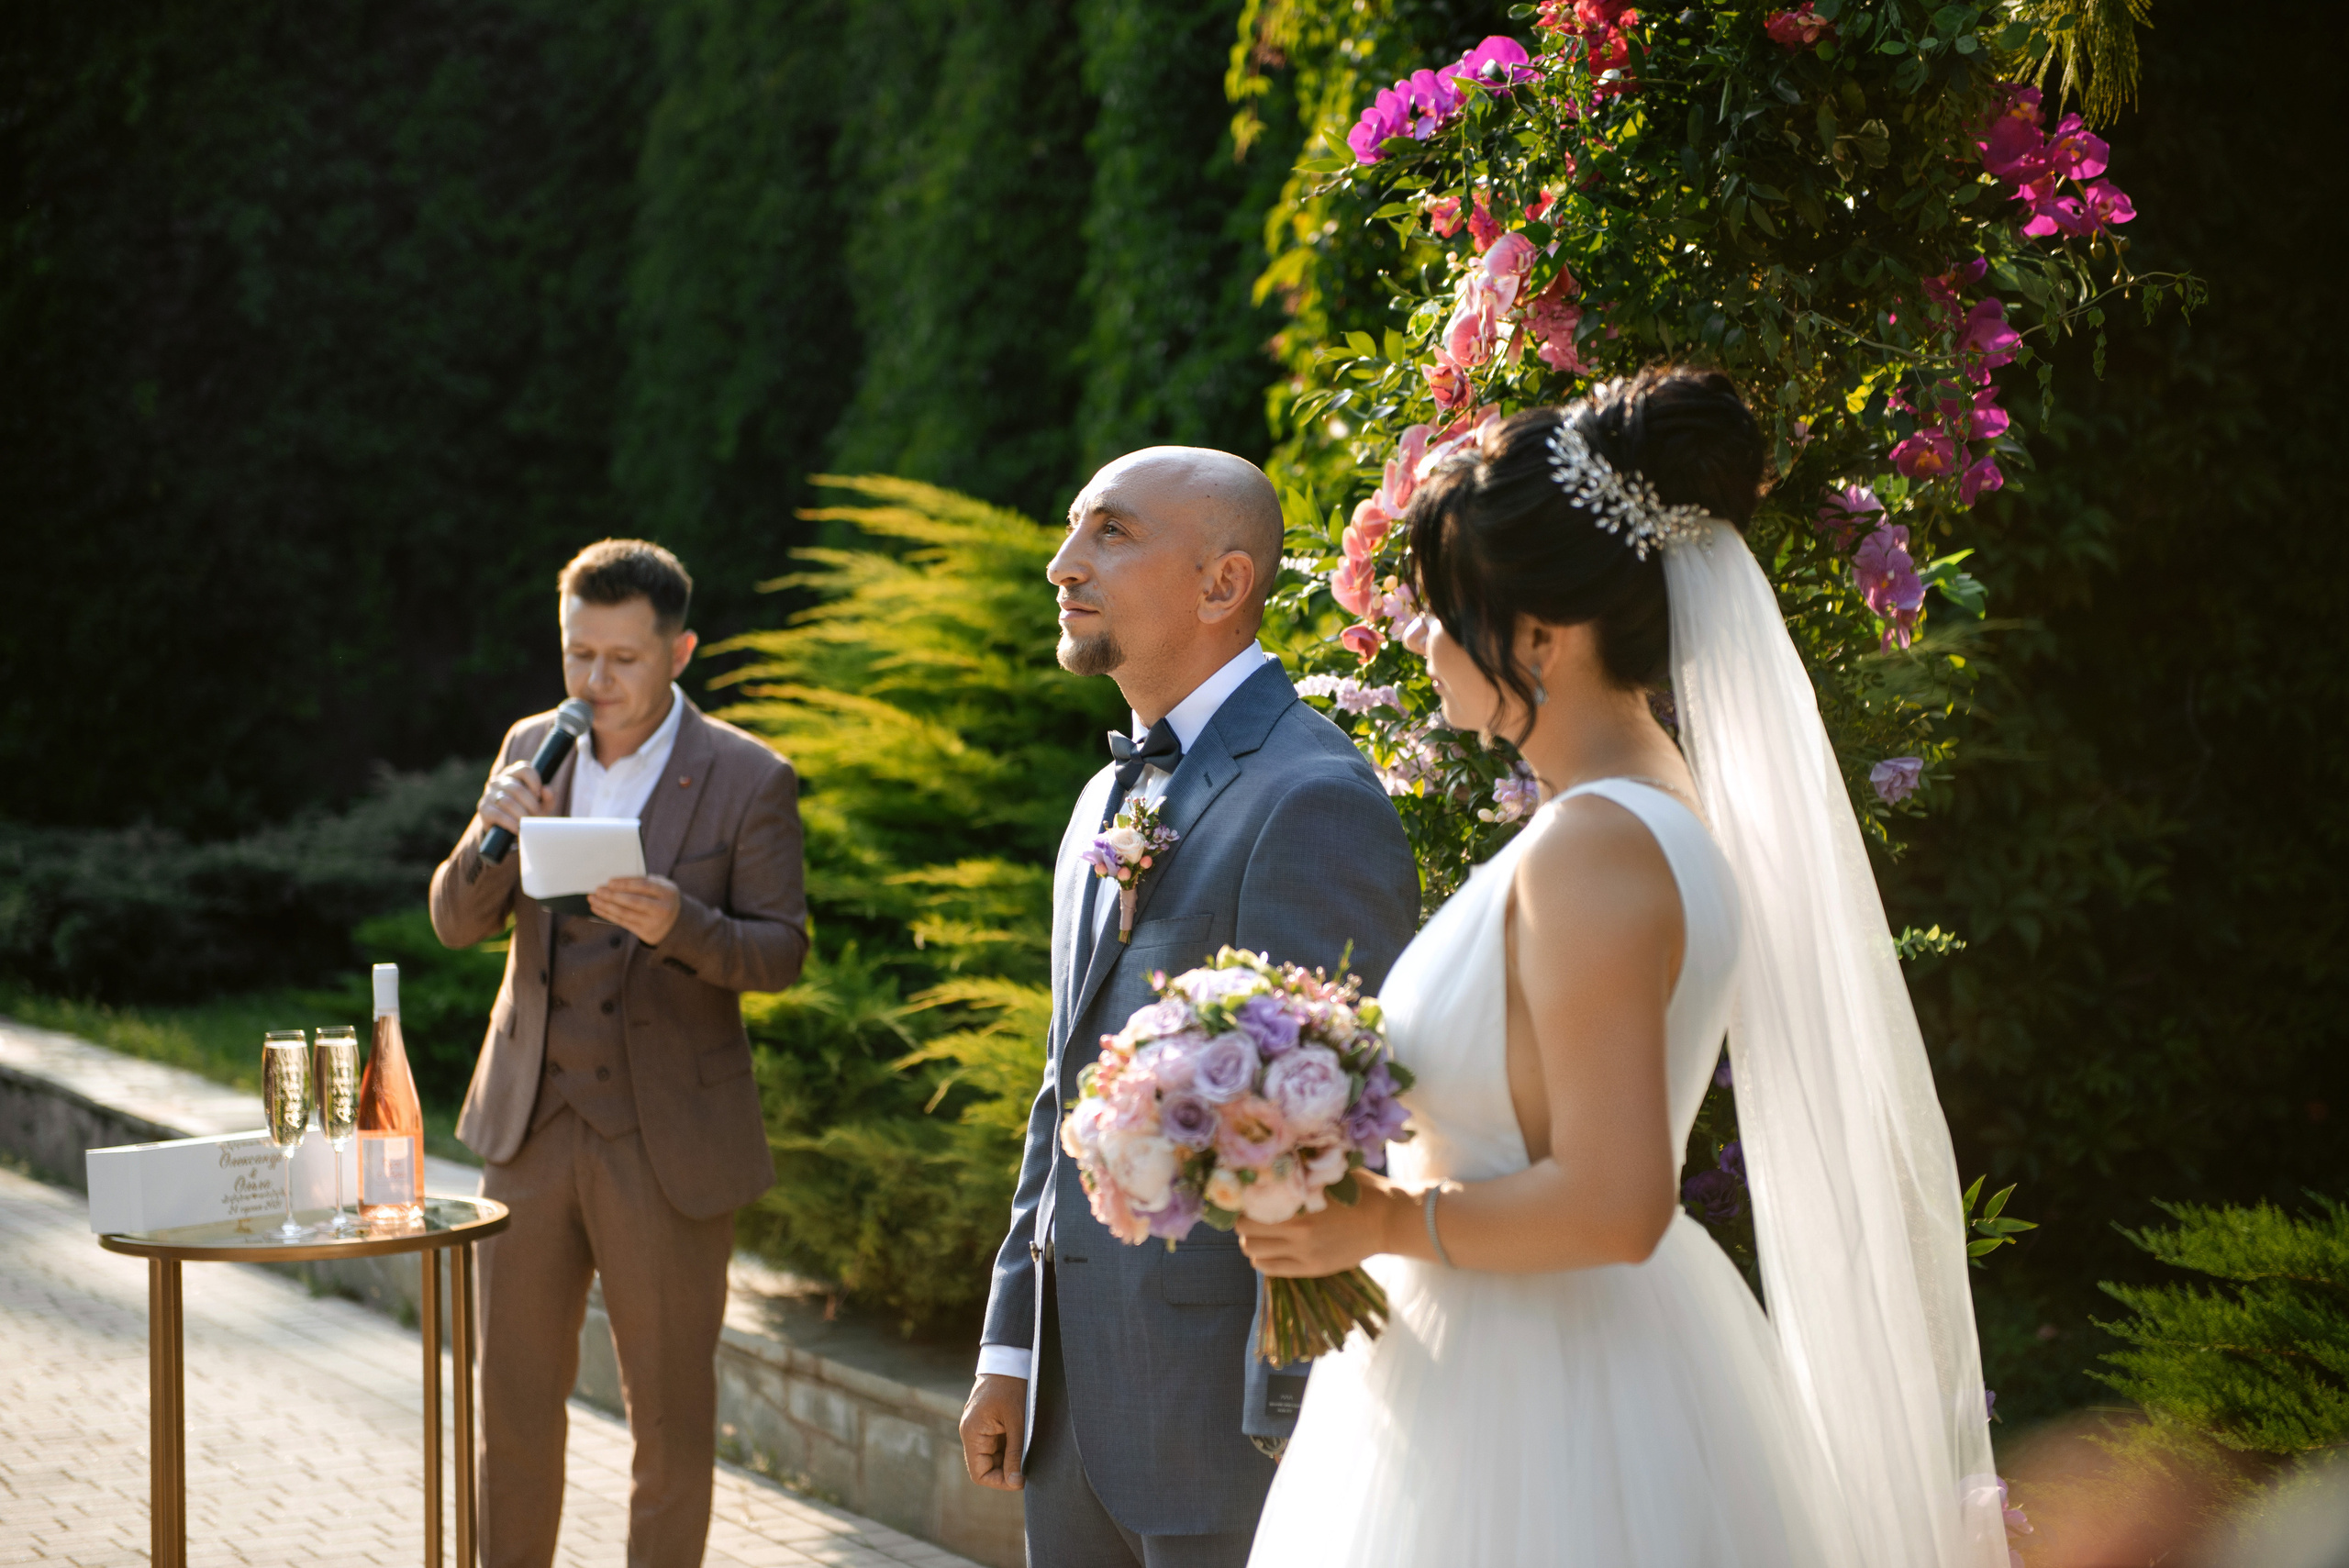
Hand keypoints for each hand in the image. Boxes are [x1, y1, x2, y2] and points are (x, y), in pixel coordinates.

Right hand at [478, 761, 553, 837]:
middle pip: (518, 789)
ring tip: (528, 823)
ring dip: (521, 815)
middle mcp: (498, 780)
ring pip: (508, 802)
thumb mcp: (541, 804)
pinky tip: (518, 829)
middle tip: (537, 816)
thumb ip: (548, 797)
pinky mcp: (483, 808)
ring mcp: (489, 793)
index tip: (539, 795)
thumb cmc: (527, 811)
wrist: (508, 829)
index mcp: (513, 773)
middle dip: (531, 805)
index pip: (524, 768)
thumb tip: (546, 791)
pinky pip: (498, 815)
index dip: (535, 782)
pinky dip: (511, 823)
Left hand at [588, 875, 682, 945]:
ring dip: (606, 906)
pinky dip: (607, 915)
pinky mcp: (644, 932)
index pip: (644, 886)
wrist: (676, 923)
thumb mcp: (662, 886)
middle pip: (633, 902)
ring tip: (593, 899)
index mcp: (667, 893)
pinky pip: (622, 922)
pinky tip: (598, 908)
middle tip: (598, 890)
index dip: (626, 884)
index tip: (610, 881)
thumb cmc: (663, 898)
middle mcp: (662, 908)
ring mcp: (653, 922)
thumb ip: (645, 881)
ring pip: (625, 914)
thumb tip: (617, 880)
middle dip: (613, 896)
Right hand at [959, 1373, 1025, 1490]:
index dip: (999, 1482)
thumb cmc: (1013, 1387)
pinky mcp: (988, 1422)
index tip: (1021, 1479)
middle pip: (986, 1466)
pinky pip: (996, 1444)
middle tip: (1030, 1467)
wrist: (1011, 1358)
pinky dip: (1010, 1447)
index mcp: (972, 1433)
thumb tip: (1015, 1482)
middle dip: (1007, 1470)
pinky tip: (1025, 1441)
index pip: (979, 1474)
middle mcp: (971, 1432)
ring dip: (1010, 1458)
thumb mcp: (1018, 1423)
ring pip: (993, 1456)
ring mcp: (979, 1427)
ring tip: (1030, 1452)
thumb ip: (1016, 1454)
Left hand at [1237, 1173, 1405, 1277]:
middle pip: (1245, 1232)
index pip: (1248, 1208)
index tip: (1245, 1197)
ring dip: (1253, 1242)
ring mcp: (1303, 1253)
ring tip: (1262, 1232)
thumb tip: (1269, 1163)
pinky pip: (1270, 1269)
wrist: (1388, 1220)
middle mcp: (1297, 1232)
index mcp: (1298, 1204)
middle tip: (1252, 1214)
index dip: (1241, 1202)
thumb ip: (1300, 1170)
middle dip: (1244, 1222)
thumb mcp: (1328, 1173)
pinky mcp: (1311, 1269)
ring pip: (1254, 1253)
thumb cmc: (1359, 1189)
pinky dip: (1263, 1259)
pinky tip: (1272, 1248)